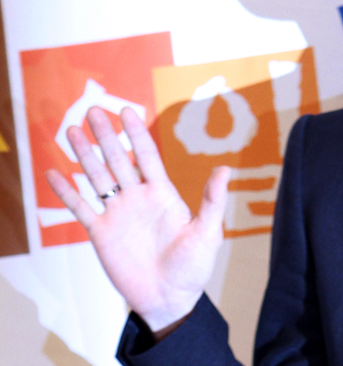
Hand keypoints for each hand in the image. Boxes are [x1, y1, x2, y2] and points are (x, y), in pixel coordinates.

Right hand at [46, 106, 230, 332]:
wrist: (170, 299)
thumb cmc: (193, 267)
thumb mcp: (207, 233)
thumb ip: (212, 201)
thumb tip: (223, 169)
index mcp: (163, 194)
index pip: (147, 156)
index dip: (137, 134)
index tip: (127, 111)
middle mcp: (138, 198)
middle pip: (118, 160)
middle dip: (106, 136)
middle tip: (93, 110)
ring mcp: (118, 214)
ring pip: (97, 178)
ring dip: (84, 155)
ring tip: (70, 130)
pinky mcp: (101, 234)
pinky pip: (80, 208)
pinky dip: (66, 192)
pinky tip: (53, 174)